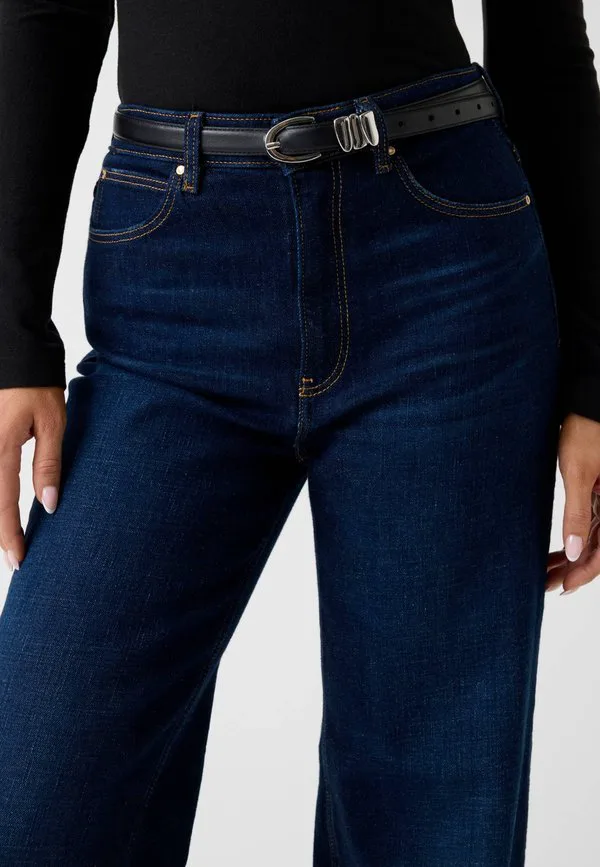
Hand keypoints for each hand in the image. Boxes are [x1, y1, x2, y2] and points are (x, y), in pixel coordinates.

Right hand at [0, 387, 65, 570]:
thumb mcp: (52, 423)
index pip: (4, 503)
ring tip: (7, 539)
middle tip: (14, 560)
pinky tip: (3, 508)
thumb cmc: (37, 384)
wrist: (14, 349)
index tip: (19, 560)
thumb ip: (48, 464)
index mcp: (1, 447)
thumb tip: (48, 504)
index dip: (11, 535)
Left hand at [547, 412, 599, 593]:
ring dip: (571, 558)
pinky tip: (558, 551)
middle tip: (545, 585)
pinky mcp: (598, 494)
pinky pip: (589, 525)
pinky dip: (573, 540)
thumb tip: (573, 552)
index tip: (562, 587)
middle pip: (597, 550)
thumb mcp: (578, 472)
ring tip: (545, 572)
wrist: (589, 403)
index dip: (584, 574)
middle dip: (572, 570)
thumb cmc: (586, 431)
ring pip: (592, 540)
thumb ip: (577, 512)